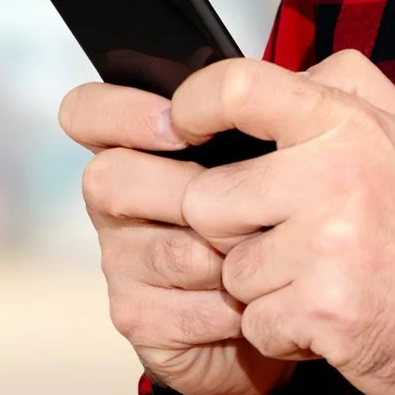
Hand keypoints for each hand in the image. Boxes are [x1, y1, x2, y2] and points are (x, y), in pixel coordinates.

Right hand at [61, 83, 288, 394]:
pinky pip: (182, 310)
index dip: (120, 112)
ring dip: (229, 255)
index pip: (86, 112)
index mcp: (138, 147)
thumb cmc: (279, 219)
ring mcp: (120, 262)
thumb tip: (307, 76)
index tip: (178, 126)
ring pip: (166, 250)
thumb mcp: (282, 152)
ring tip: (270, 257)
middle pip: (107, 179)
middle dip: (186, 194)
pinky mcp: (138, 317)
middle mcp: (115, 202)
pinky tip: (254, 304)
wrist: (290, 308)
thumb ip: (281, 106)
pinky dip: (231, 309)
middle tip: (246, 207)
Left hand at [174, 53, 394, 394]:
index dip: (192, 106)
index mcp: (350, 124)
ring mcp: (328, 245)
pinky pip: (253, 322)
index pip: (238, 88)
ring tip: (321, 282)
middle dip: (233, 233)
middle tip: (289, 244)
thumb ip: (344, 96)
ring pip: (229, 269)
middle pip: (207, 199)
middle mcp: (336, 176)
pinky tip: (327, 319)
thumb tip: (277, 71)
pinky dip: (282, 332)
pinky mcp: (322, 309)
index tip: (183, 127)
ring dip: (263, 289)